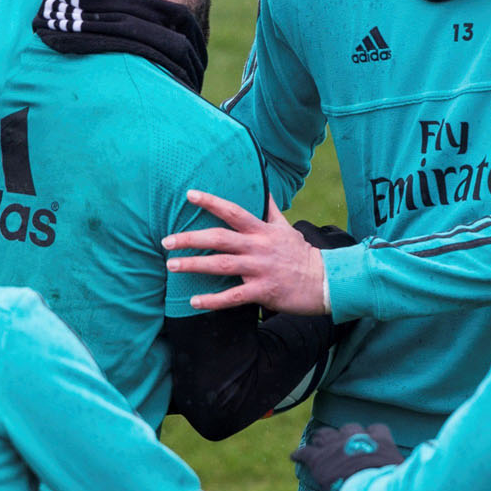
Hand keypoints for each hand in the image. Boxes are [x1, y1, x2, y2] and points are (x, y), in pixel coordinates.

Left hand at [164, 191, 327, 313]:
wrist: (324, 282)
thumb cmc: (301, 255)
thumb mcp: (286, 228)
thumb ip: (270, 210)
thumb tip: (263, 188)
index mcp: (262, 230)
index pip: (233, 211)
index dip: (211, 201)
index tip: (189, 194)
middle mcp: (259, 247)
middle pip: (219, 238)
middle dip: (190, 239)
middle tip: (166, 241)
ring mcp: (260, 269)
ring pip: (221, 265)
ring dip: (194, 265)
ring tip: (171, 265)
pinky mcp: (263, 291)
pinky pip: (233, 297)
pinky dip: (212, 300)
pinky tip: (193, 301)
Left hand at [290, 422, 402, 490]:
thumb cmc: (392, 487)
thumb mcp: (404, 473)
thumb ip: (401, 467)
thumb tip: (410, 469)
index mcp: (380, 440)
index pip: (376, 429)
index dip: (372, 435)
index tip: (371, 442)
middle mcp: (357, 438)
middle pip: (349, 428)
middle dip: (345, 436)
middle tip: (342, 445)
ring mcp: (337, 446)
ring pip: (325, 435)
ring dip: (323, 440)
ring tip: (318, 445)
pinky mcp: (319, 459)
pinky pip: (306, 452)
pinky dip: (300, 454)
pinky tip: (295, 456)